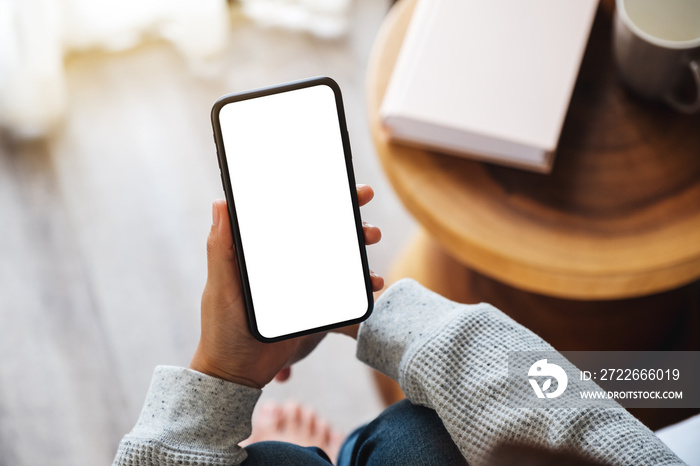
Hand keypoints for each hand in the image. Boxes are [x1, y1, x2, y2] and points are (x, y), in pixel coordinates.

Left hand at [189, 185, 382, 387]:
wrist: (239, 373)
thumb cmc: (221, 329)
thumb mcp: (220, 286)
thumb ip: (221, 248)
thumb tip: (221, 201)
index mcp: (260, 252)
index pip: (288, 213)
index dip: (308, 193)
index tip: (328, 176)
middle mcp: (284, 263)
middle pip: (317, 229)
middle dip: (343, 211)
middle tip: (364, 196)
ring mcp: (302, 284)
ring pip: (335, 255)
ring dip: (356, 242)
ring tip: (372, 236)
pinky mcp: (315, 305)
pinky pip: (342, 288)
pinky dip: (360, 282)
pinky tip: (372, 281)